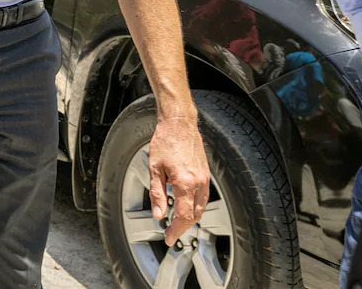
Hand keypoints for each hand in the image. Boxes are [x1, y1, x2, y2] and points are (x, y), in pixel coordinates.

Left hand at [147, 115, 209, 244]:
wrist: (180, 124)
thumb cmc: (165, 142)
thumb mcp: (155, 169)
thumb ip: (157, 194)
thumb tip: (158, 215)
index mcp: (185, 182)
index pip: (184, 216)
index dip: (176, 230)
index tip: (168, 238)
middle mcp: (198, 182)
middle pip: (194, 215)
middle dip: (183, 227)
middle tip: (170, 233)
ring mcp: (204, 178)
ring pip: (201, 208)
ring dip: (190, 219)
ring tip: (177, 223)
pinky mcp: (206, 174)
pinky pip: (203, 197)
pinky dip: (195, 207)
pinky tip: (185, 207)